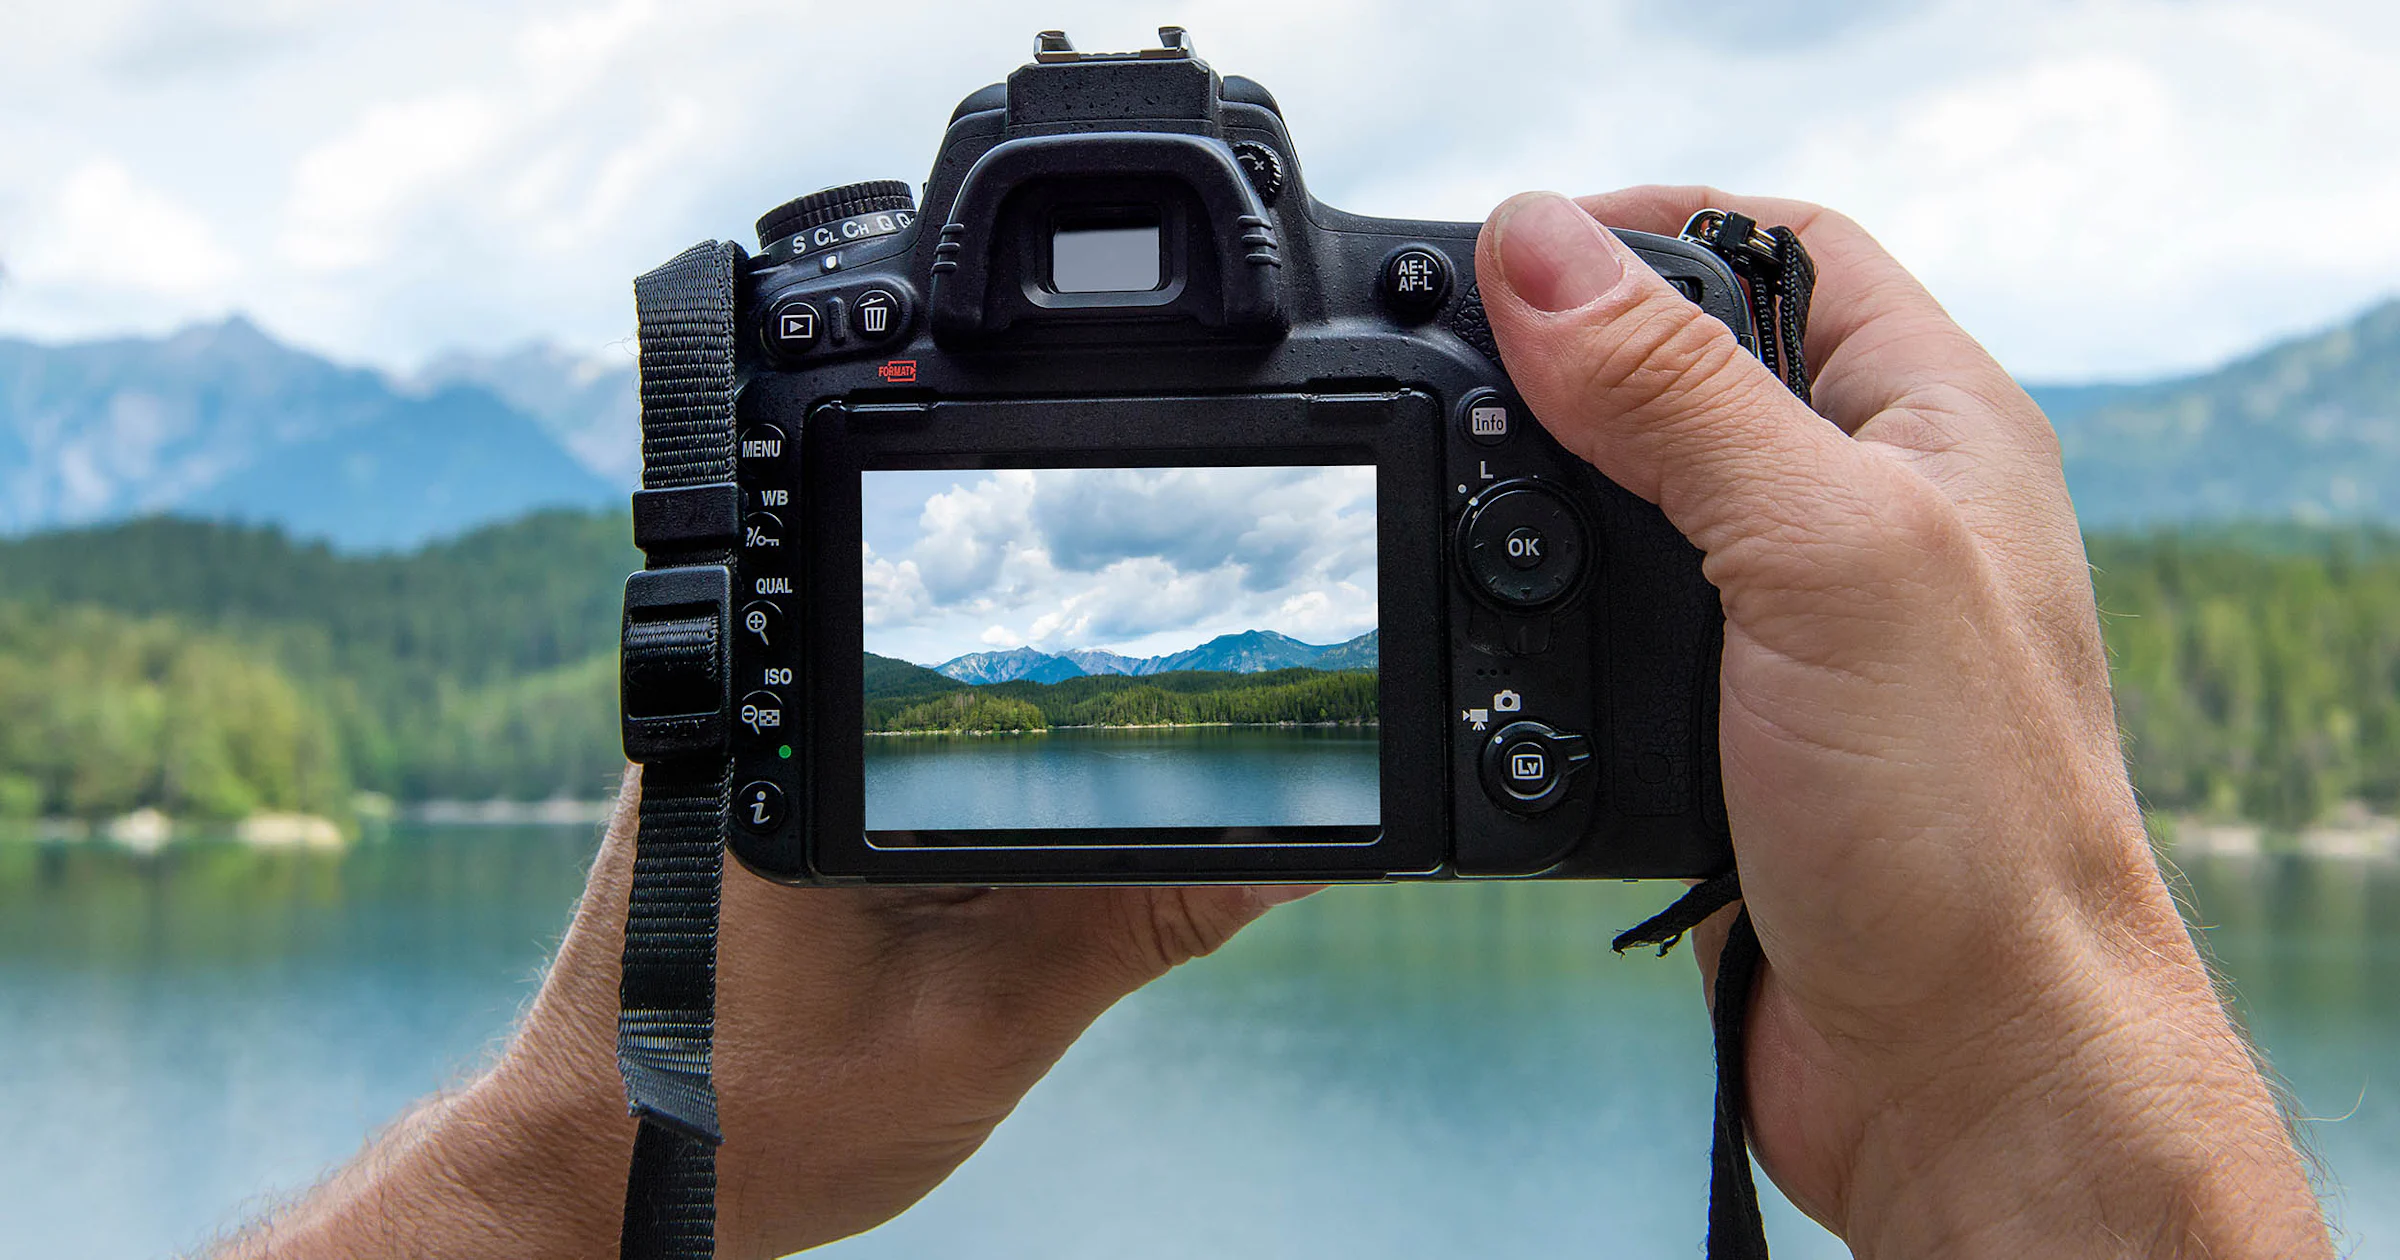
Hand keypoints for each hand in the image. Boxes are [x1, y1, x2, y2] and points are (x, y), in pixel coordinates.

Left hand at [219, 764, 1313, 1258]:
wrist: (601, 1179)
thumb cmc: (762, 1122)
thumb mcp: (986, 1027)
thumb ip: (1139, 922)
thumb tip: (1284, 854)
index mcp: (813, 751)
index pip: (1018, 682)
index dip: (1139, 708)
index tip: (1225, 749)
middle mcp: (765, 715)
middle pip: (986, 685)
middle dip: (1090, 751)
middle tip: (1149, 827)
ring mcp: (749, 751)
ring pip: (943, 729)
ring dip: (1022, 791)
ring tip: (1041, 881)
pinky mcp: (752, 795)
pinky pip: (894, 771)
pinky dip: (964, 818)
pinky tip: (983, 886)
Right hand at [1476, 188, 2327, 1255]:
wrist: (1962, 1068)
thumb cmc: (1961, 825)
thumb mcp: (1822, 560)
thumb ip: (1680, 398)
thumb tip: (1537, 252)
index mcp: (1930, 428)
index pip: (1781, 250)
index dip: (1640, 229)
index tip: (1504, 259)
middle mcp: (1867, 515)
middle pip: (1685, 372)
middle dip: (1561, 369)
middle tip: (1449, 386)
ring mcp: (1795, 628)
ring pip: (1629, 511)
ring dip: (1534, 505)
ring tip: (1447, 509)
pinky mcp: (1727, 731)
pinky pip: (1605, 639)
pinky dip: (1534, 628)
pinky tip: (1490, 640)